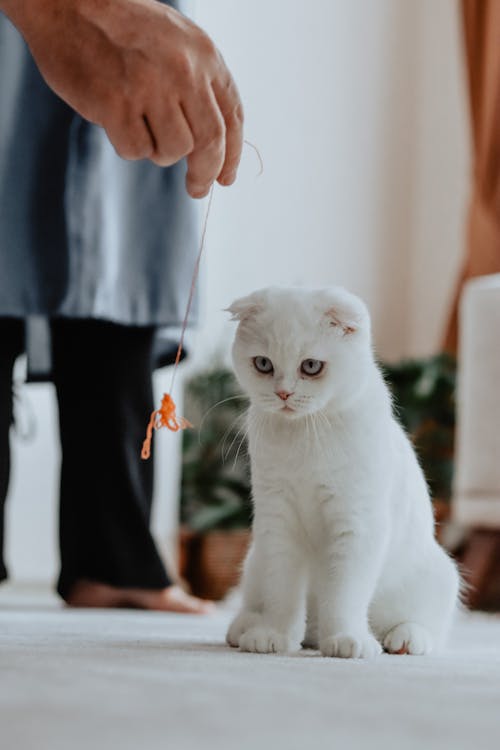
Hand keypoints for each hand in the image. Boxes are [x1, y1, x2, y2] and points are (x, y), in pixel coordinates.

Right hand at [1, 0, 243, 196]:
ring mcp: (150, 87)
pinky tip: (118, 121)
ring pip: (174, 150)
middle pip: (211, 143)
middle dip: (205, 174)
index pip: (232, 117)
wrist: (68, 2)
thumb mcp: (176, 42)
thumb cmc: (121, 25)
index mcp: (204, 54)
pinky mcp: (117, 105)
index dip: (231, 156)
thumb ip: (198, 84)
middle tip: (197, 189)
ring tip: (140, 125)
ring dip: (159, 151)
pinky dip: (129, 146)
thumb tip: (213, 147)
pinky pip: (136, 150)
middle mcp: (183, 70)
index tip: (224, 179)